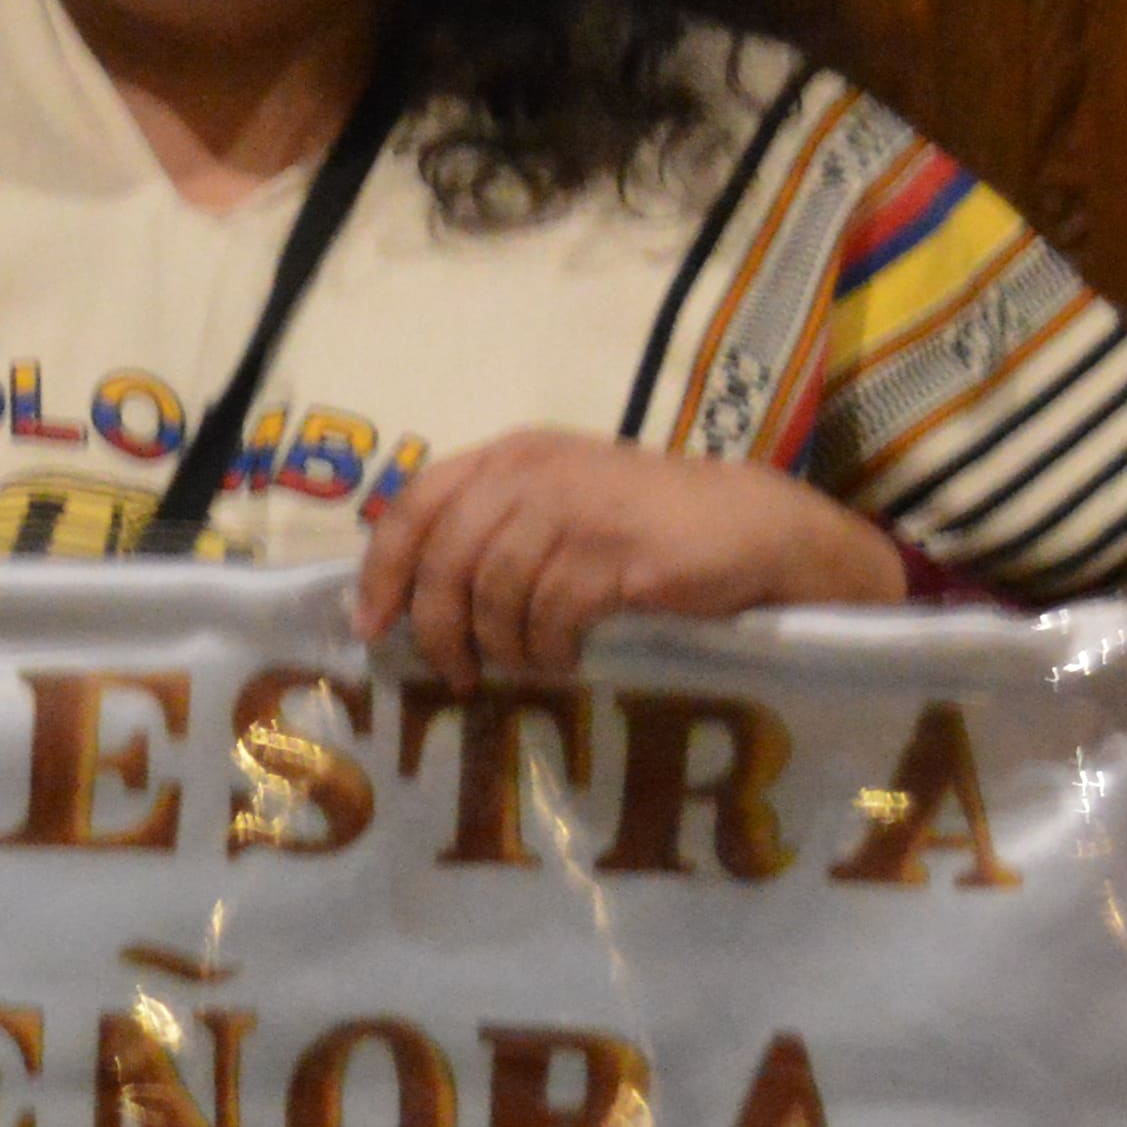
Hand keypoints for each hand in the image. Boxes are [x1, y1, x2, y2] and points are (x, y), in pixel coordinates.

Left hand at [352, 432, 904, 686]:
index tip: (372, 626)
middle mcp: (535, 471)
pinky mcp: (616, 553)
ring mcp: (577, 508)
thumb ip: (487, 529)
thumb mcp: (557, 505)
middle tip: (454, 672)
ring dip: (500, 645)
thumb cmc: (644, 527)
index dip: (383, 569)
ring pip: (493, 594)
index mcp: (512, 454)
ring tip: (522, 666)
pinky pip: (549, 616)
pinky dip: (547, 649)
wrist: (754, 530)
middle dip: (437, 627)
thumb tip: (402, 596)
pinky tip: (565, 659)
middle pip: (445, 559)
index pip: (414, 504)